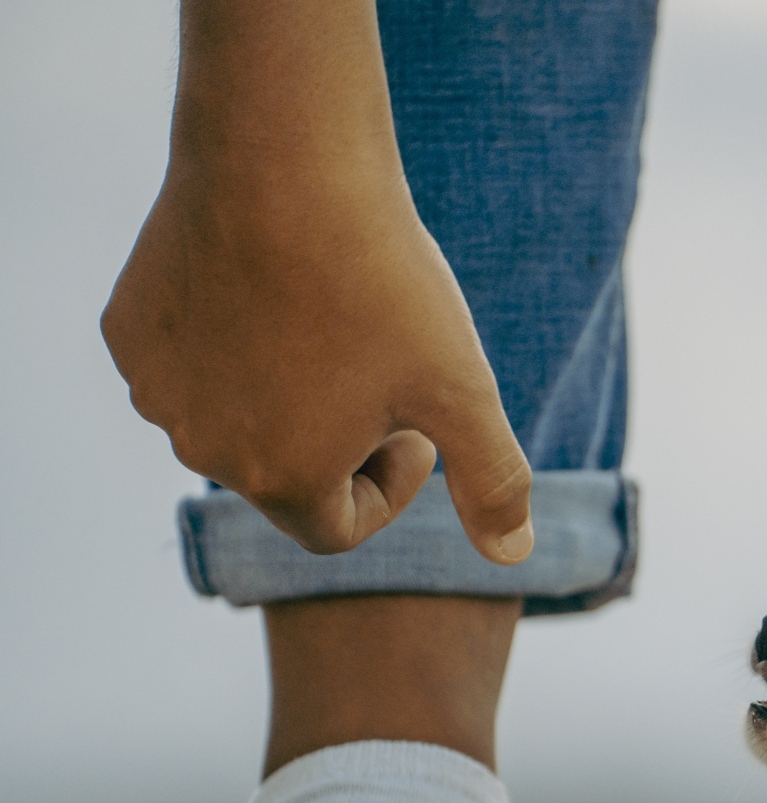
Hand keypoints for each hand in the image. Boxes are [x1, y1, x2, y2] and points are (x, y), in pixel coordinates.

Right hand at [100, 1, 531, 563]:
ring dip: (288, 391)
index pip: (339, 527)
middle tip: (379, 363)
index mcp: (282, 481)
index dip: (392, 482)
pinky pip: (190, 365)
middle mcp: (203, 449)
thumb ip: (493, 480)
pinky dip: (233, 345)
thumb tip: (513, 555)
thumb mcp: (462, 387)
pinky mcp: (128, 333)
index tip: (415, 420)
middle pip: (286, 475)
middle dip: (338, 437)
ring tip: (331, 323)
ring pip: (236, 419)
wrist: (287, 158)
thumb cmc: (383, 281)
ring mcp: (157, 391)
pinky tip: (272, 288)